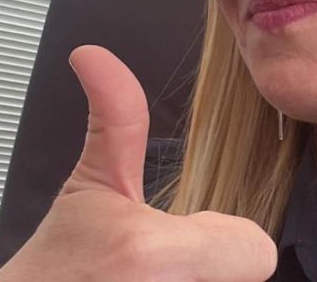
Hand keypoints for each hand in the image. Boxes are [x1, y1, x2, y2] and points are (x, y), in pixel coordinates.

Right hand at [0, 45, 276, 281]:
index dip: (229, 241)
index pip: (258, 252)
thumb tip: (95, 57)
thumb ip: (116, 121)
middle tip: (167, 264)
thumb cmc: (58, 267)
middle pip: (247, 275)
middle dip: (214, 267)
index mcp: (152, 254)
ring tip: (156, 278)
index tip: (189, 238)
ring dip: (201, 280)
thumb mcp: (92, 186)